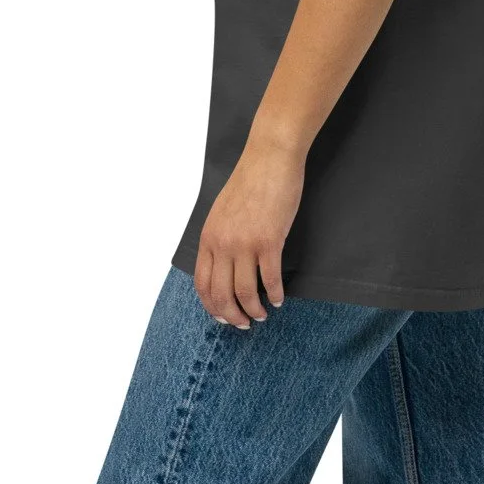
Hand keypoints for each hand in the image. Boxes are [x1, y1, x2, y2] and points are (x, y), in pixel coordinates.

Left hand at [193, 137, 303, 327]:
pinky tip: (280, 299)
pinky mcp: (269, 241)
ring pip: (245, 292)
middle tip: (244, 324)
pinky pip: (270, 279)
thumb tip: (225, 264)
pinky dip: (275, 294)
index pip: (203, 283)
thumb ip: (220, 238)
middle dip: (232, 315)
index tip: (222, 316)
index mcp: (209, 238)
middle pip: (222, 294)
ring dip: (254, 310)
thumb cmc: (250, 182)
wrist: (269, 159)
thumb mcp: (222, 212)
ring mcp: (245, 244)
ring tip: (263, 316)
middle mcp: (222, 244)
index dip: (212, 306)